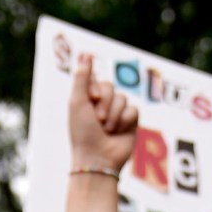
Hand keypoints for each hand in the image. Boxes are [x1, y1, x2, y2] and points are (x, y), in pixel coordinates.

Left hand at [68, 55, 139, 174]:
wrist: (97, 158)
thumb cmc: (82, 132)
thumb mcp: (77, 101)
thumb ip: (82, 77)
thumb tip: (86, 54)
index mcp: (88, 98)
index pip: (97, 80)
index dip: (95, 91)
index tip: (90, 102)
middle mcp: (103, 104)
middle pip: (112, 87)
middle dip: (105, 103)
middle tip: (98, 119)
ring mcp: (118, 113)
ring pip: (123, 98)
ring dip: (114, 115)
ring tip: (107, 130)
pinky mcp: (131, 122)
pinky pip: (133, 110)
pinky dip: (125, 121)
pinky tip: (118, 133)